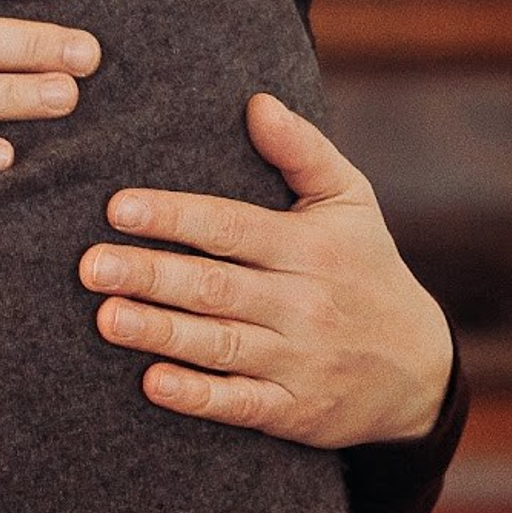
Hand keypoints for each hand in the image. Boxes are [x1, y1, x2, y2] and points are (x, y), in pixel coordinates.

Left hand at [79, 92, 451, 444]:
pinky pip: (240, 404)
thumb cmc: (367, 269)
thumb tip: (256, 102)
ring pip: (219, 344)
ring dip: (160, 332)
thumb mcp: (351, 201)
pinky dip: (197, 396)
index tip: (118, 208)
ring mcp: (297, 360)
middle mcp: (302, 302)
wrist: (419, 369)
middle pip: (214, 286)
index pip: (231, 227)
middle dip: (149, 274)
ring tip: (107, 317)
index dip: (174, 217)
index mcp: (308, 247)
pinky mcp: (293, 411)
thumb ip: (302, 149)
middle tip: (92, 265)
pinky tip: (152, 382)